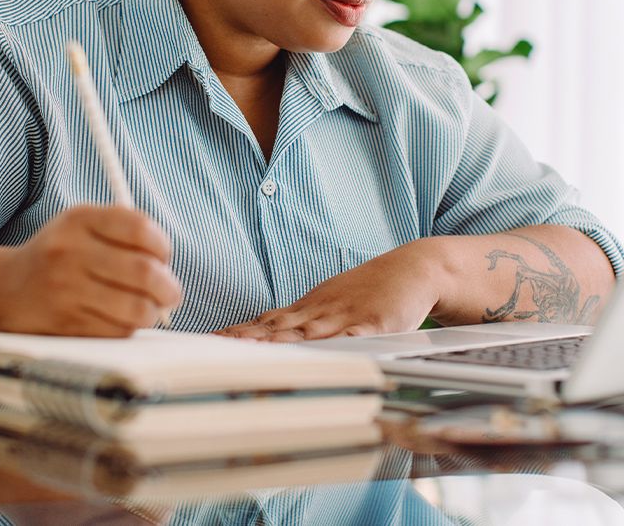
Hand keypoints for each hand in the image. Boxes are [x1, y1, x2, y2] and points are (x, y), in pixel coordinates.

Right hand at [0, 205, 179, 337]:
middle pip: (144, 272)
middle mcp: (69, 252)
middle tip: (172, 293)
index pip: (139, 228)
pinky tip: (122, 319)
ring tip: (150, 308)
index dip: (162, 246)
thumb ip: (124, 233)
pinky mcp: (66, 323)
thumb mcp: (82, 227)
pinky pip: (118, 330)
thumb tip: (167, 265)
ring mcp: (66, 290)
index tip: (164, 257)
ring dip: (153, 311)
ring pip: (137, 307)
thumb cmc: (59, 256)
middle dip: (169, 287)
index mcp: (78, 219)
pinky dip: (129, 327)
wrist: (5, 288)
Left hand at [214, 242, 442, 340]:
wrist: (412, 269)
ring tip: (252, 351)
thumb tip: (265, 332)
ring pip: (308, 333)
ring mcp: (347, 317)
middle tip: (218, 348)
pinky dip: (337, 346)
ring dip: (279, 343)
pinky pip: (354, 337)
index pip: (266, 323)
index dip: (239, 333)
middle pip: (278, 328)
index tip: (211, 343)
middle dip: (248, 340)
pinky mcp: (375, 325)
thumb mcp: (330, 304)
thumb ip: (300, 322)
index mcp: (310, 309)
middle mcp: (321, 312)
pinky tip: (322, 353)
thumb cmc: (371, 291)